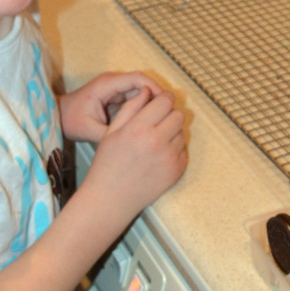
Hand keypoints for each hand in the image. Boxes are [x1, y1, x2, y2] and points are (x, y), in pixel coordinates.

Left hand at [59, 71, 164, 142]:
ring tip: (163, 118)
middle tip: (169, 113)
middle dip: (157, 96)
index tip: (166, 103)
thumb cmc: (70, 120)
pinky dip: (145, 107)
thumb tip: (129, 142)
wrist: (58, 116)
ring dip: (152, 102)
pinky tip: (152, 121)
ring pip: (141, 91)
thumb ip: (108, 135)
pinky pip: (135, 98)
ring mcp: (115, 89)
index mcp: (107, 85)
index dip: (154, 88)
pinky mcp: (117, 97)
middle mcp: (113, 83)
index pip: (137, 79)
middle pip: (142, 83)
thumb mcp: (88, 130)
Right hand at [82, 87, 187, 225]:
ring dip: (173, 132)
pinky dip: (174, 150)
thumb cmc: (106, 164)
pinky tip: (158, 156)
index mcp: (139, 127)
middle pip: (178, 115)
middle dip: (169, 114)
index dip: (163, 99)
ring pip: (182, 132)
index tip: (159, 102)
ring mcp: (169, 158)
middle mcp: (157, 141)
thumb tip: (147, 91)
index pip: (165, 101)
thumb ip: (131, 108)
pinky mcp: (175, 171)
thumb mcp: (112, 131)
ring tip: (155, 141)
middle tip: (158, 121)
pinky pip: (183, 151)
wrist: (109, 199)